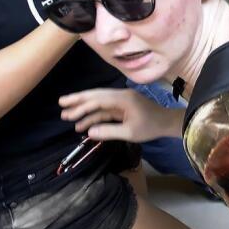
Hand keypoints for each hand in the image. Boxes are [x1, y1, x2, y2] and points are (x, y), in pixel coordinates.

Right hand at [59, 88, 181, 142]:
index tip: (68, 110)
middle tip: (61, 103)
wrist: (167, 123)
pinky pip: (105, 109)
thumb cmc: (151, 127)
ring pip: (99, 102)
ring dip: (84, 109)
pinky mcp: (122, 107)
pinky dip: (94, 115)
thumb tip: (89, 132)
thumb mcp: (130, 132)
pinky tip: (83, 124)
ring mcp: (121, 100)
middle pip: (96, 95)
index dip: (82, 104)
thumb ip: (109, 131)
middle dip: (79, 99)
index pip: (98, 99)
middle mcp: (121, 96)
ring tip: (67, 116)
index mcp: (123, 98)